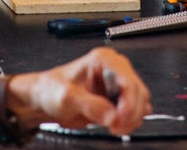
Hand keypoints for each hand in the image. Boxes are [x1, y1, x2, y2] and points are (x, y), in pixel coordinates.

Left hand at [7, 47, 148, 137]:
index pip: (128, 81)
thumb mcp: (67, 97)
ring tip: (115, 127)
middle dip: (130, 113)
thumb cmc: (51, 89)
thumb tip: (113, 116)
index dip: (128, 103)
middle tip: (116, 127)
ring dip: (132, 118)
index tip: (119, 120)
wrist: (44, 99)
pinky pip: (136, 110)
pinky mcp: (118, 98)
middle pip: (139, 92)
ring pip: (141, 101)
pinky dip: (130, 120)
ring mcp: (117, 83)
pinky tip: (115, 125)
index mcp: (103, 59)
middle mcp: (114, 68)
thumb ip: (91, 106)